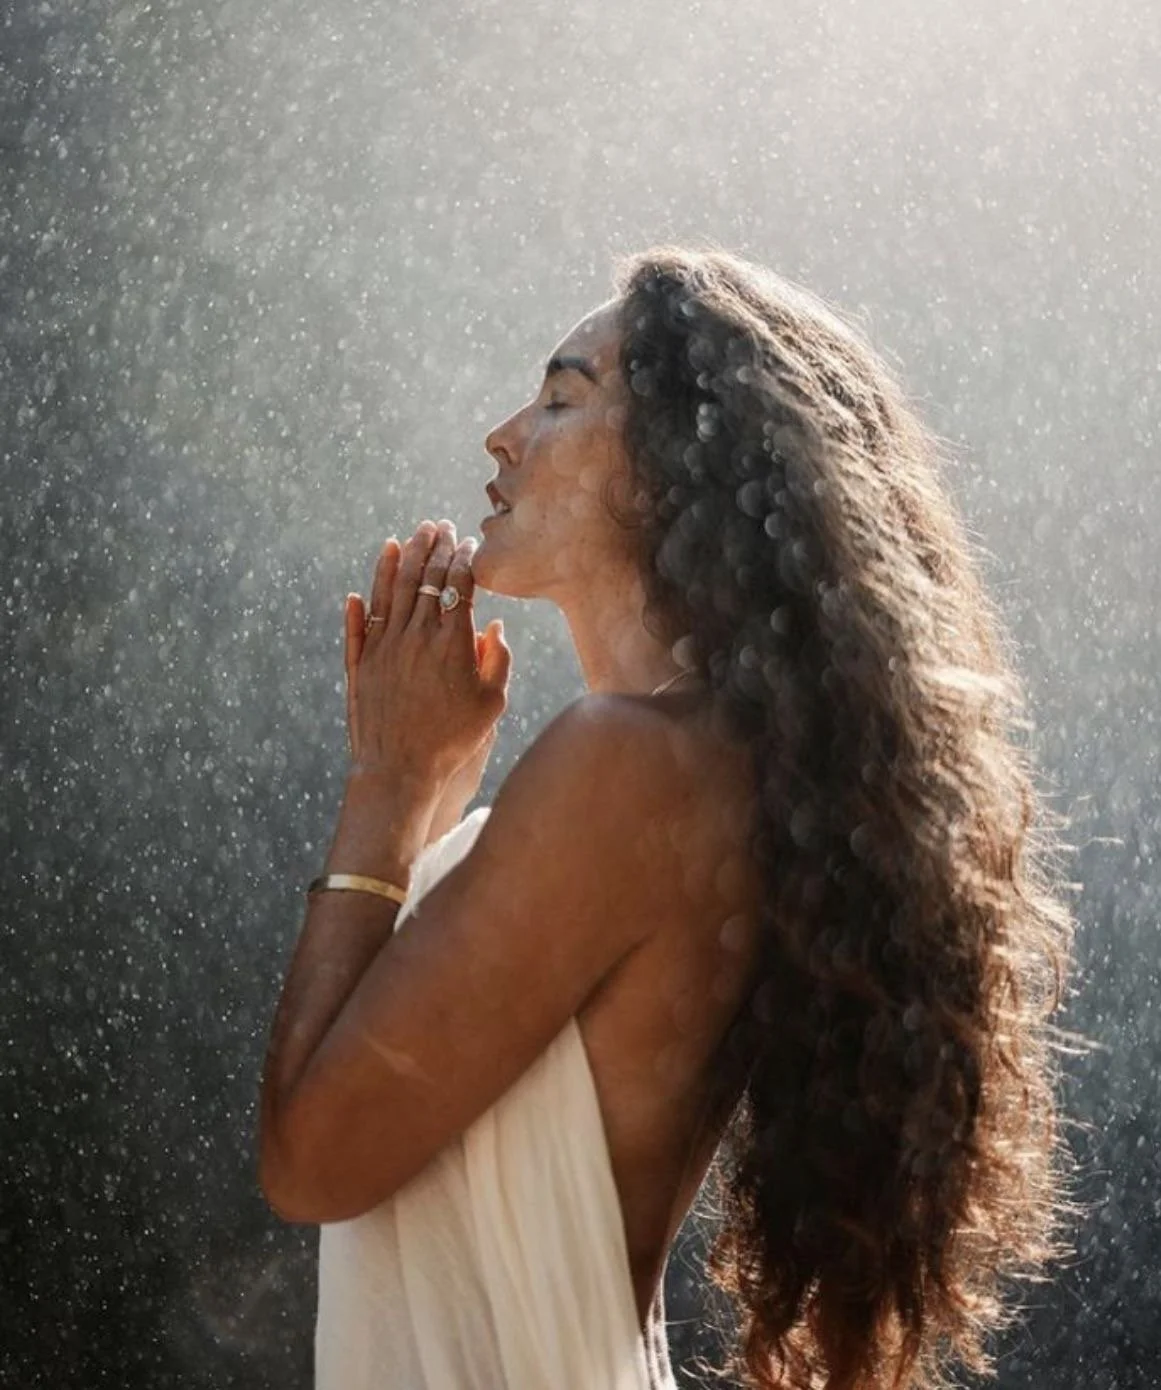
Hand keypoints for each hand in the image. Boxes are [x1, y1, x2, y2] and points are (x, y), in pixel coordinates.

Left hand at [344, 519, 510, 789]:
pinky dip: (361, 601)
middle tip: (440, 526)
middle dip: (435, 547)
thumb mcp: (493, 704)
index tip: (469, 544)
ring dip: (401, 560)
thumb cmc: (453, 741)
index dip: (465, 560)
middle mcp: (415, 636)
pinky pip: (359, 623)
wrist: (400, 770)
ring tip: (409, 537)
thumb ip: (499, 659)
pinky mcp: (359, 664)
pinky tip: (362, 585)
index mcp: (452, 642)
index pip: (459, 585)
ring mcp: (383, 647)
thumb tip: (493, 626)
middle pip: (425, 578)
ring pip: (390, 591)